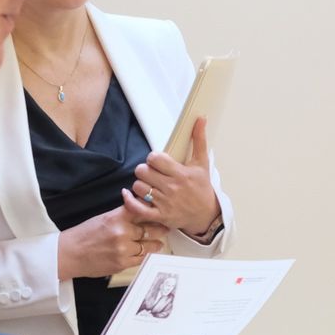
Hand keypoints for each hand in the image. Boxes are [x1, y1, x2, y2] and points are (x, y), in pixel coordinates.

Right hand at [56, 190, 168, 279]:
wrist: (70, 253)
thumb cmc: (84, 234)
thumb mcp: (104, 218)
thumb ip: (122, 215)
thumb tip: (140, 210)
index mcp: (116, 217)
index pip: (141, 210)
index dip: (154, 210)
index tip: (161, 210)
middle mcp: (121, 232)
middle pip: (150, 228)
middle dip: (160, 228)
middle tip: (167, 227)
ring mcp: (123, 249)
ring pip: (147, 245)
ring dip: (155, 243)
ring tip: (160, 242)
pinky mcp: (122, 263)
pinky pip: (140, 259)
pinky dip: (145, 256)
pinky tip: (148, 253)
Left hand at [132, 117, 220, 236]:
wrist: (206, 215)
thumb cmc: (202, 188)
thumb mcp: (202, 163)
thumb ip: (199, 140)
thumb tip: (200, 119)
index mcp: (180, 173)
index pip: (155, 158)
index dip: (152, 158)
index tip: (157, 161)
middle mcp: (172, 188)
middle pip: (142, 171)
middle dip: (144, 170)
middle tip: (150, 173)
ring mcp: (165, 203)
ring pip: (138, 187)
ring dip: (140, 185)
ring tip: (147, 185)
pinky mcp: (160, 216)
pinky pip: (138, 208)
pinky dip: (129, 201)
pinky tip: (128, 194)